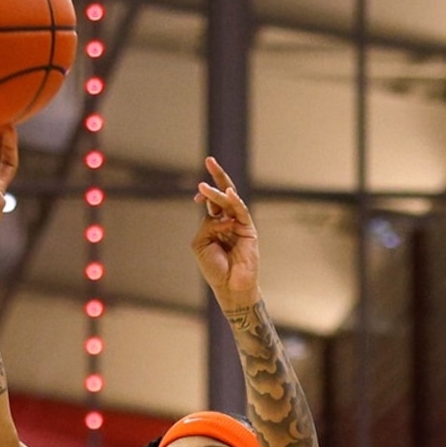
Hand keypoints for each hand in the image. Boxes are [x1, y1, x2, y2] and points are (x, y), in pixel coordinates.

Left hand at [190, 156, 258, 308]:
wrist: (229, 286)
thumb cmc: (214, 268)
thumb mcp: (201, 244)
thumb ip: (206, 225)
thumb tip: (219, 214)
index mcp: (215, 223)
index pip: (211, 202)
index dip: (204, 195)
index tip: (196, 194)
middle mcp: (228, 220)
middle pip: (223, 193)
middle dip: (217, 176)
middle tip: (209, 160)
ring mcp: (239, 224)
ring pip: (230, 201)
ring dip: (218, 192)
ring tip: (203, 186)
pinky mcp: (249, 230)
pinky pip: (241, 212)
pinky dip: (234, 202)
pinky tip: (228, 194)